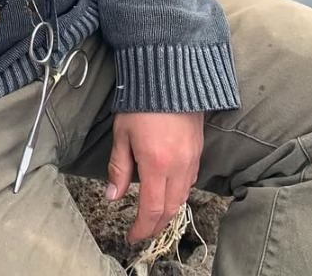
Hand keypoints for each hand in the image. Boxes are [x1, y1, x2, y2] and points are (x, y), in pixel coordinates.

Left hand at [106, 110, 203, 243]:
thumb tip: (113, 196)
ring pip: (183, 197)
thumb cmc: (140, 102)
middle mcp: (178, 166)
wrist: (168, 74)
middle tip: (142, 231)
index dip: (142, 229)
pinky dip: (179, 192)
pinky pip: (191, 181)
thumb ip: (118, 168)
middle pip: (170, 209)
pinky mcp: (198, 150)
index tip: (131, 237)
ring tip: (153, 215)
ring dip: (169, 211)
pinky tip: (168, 190)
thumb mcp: (122, 134)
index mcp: (156, 164)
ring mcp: (192, 159)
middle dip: (156, 226)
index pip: (152, 210)